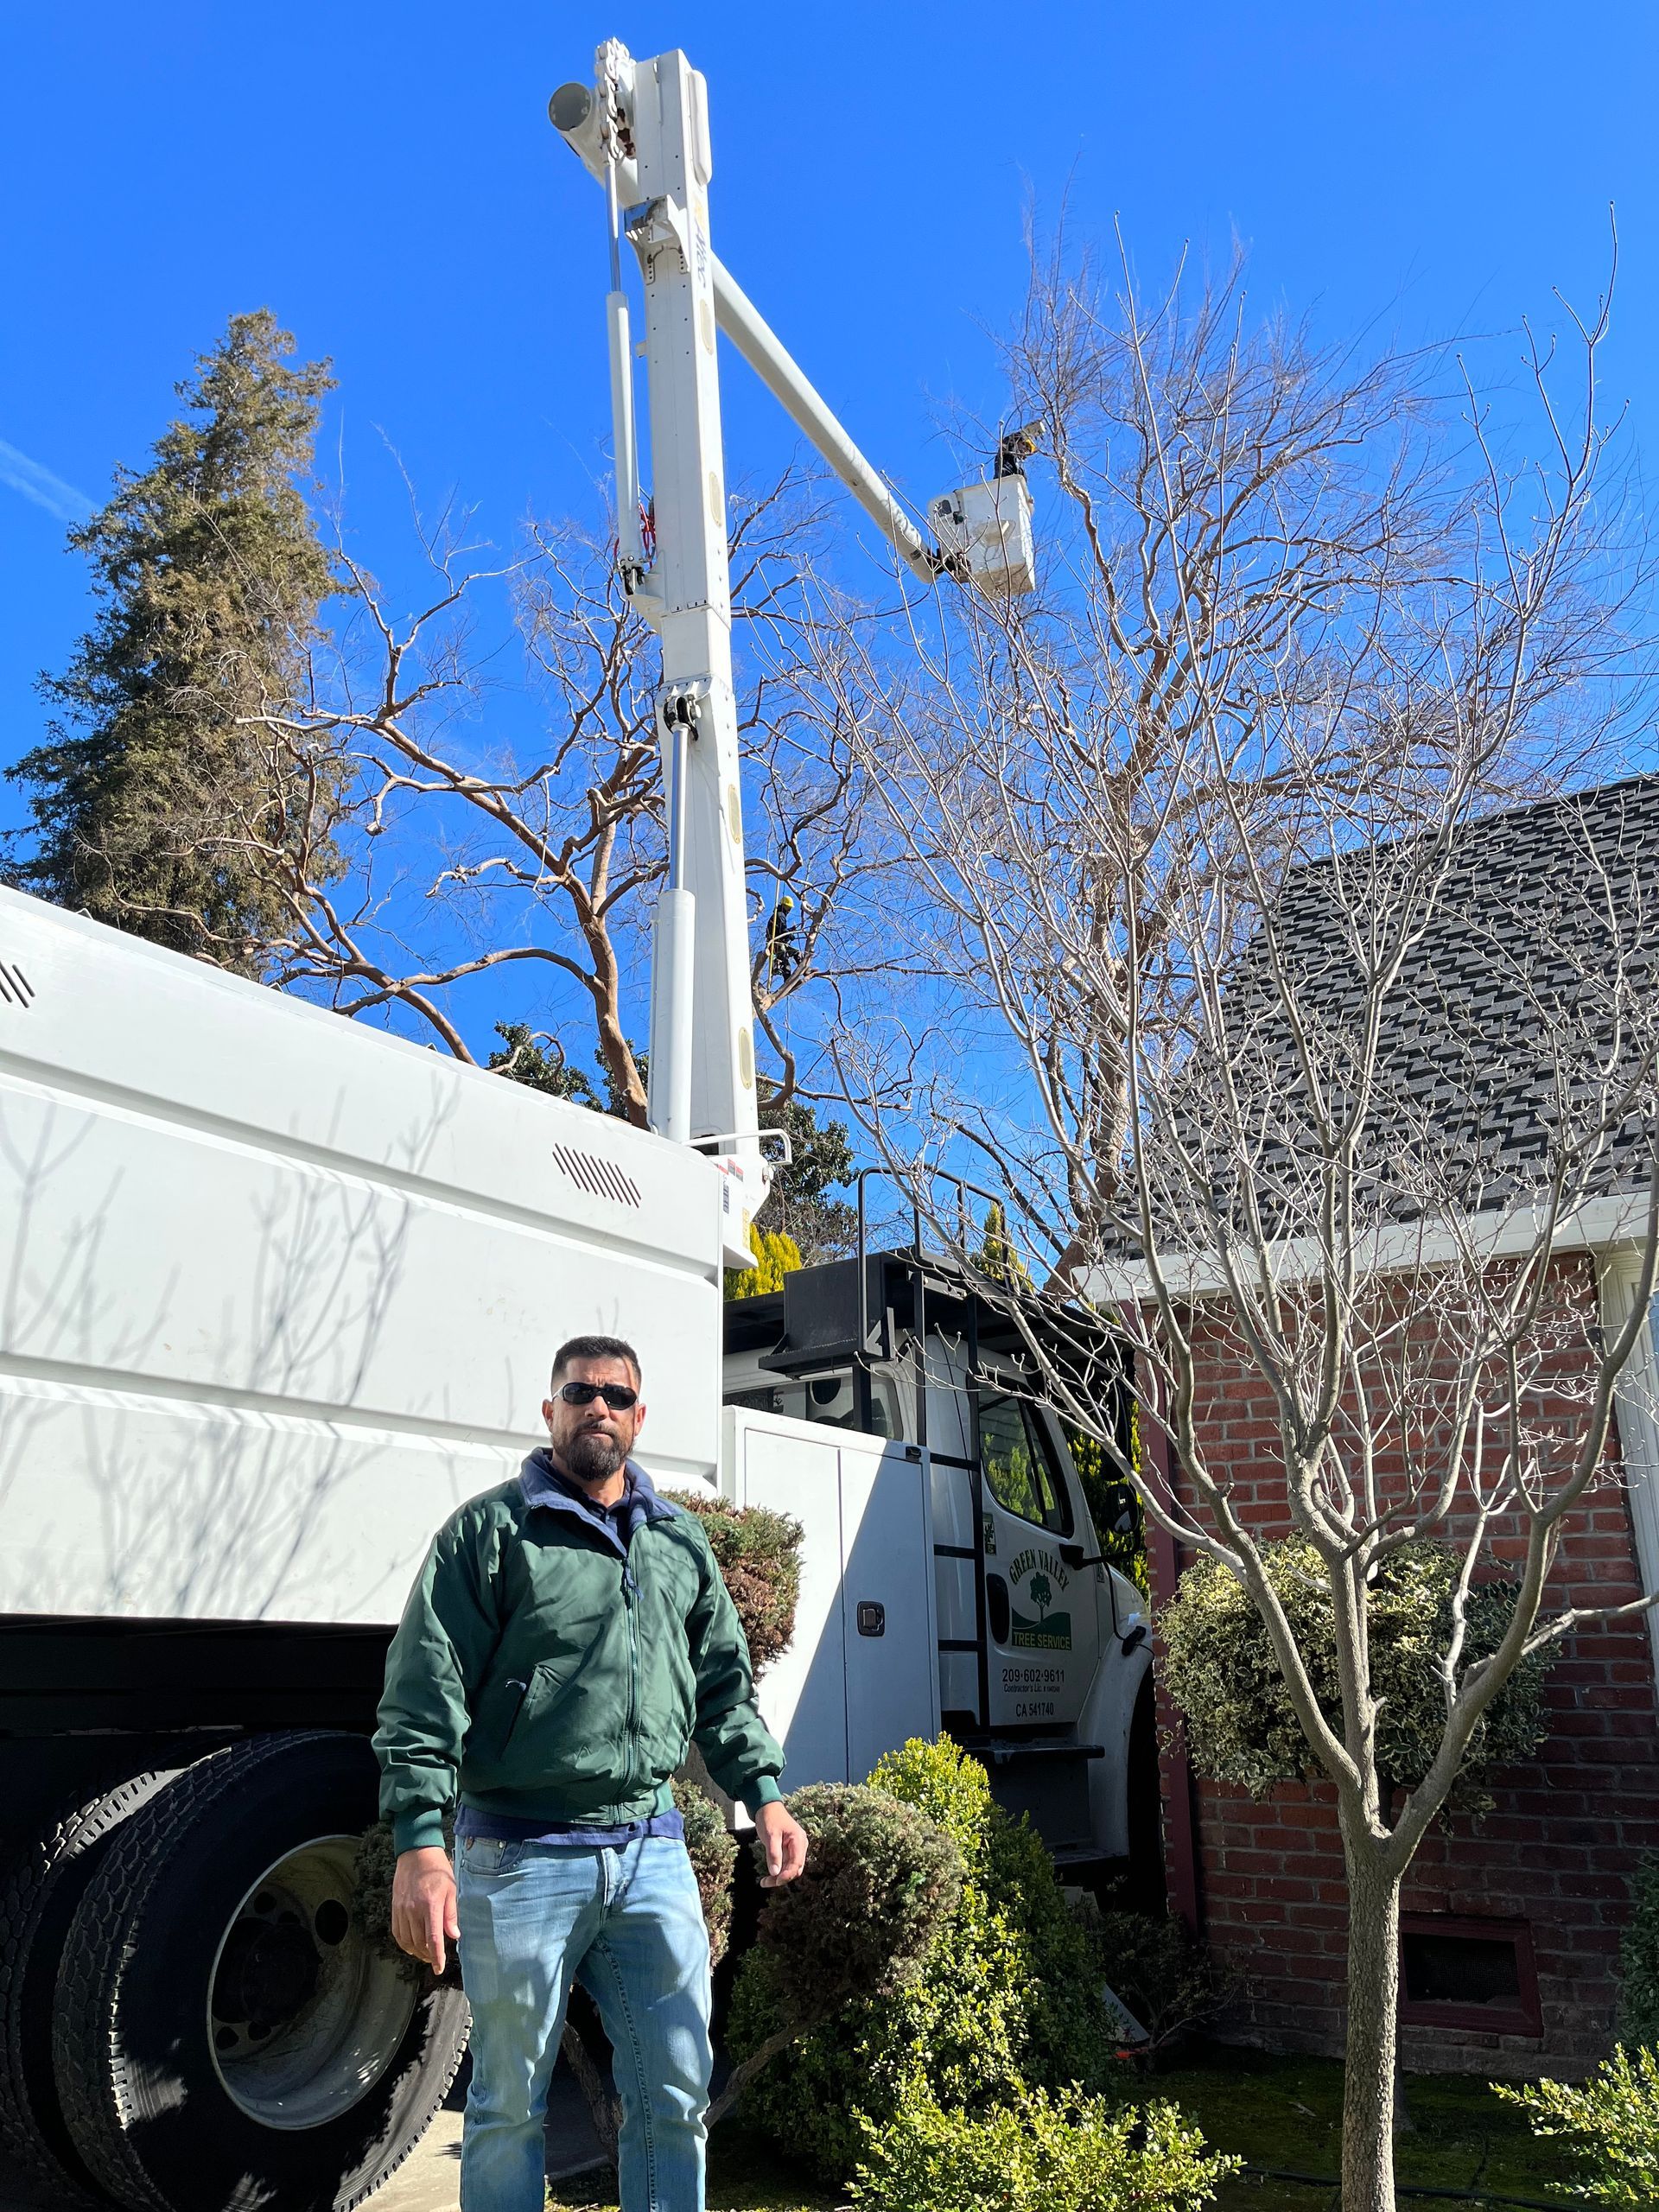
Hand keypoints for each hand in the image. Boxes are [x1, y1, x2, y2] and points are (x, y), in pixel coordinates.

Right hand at [391, 1846, 459, 1976]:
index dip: (437, 1957)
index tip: (439, 1969)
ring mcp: (402, 1910)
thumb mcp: (451, 1889)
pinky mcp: (395, 1908)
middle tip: (436, 1958)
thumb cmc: (437, 1869)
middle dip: (429, 1956)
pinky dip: (405, 1944)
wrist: (416, 1853)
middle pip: (419, 1943)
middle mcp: (413, 1910)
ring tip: (426, 1954)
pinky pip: (397, 1933)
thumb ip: (451, 1914)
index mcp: (430, 1905)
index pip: (433, 1939)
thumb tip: (454, 1936)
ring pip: (407, 1941)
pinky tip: (412, 1945)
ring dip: (417, 1952)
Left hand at [754, 1799, 807, 1887]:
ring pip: (791, 1868)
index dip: (787, 1875)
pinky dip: (778, 1871)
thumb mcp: (770, 1835)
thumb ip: (774, 1854)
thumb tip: (775, 1873)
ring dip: (779, 1876)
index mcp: (799, 1840)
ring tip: (765, 1881)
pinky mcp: (789, 1850)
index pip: (797, 1863)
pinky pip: (786, 1864)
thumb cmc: (770, 1818)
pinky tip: (769, 1875)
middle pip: (795, 1868)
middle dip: (782, 1878)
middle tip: (765, 1883)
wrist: (767, 1807)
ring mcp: (796, 1848)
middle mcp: (800, 1845)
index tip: (775, 1881)